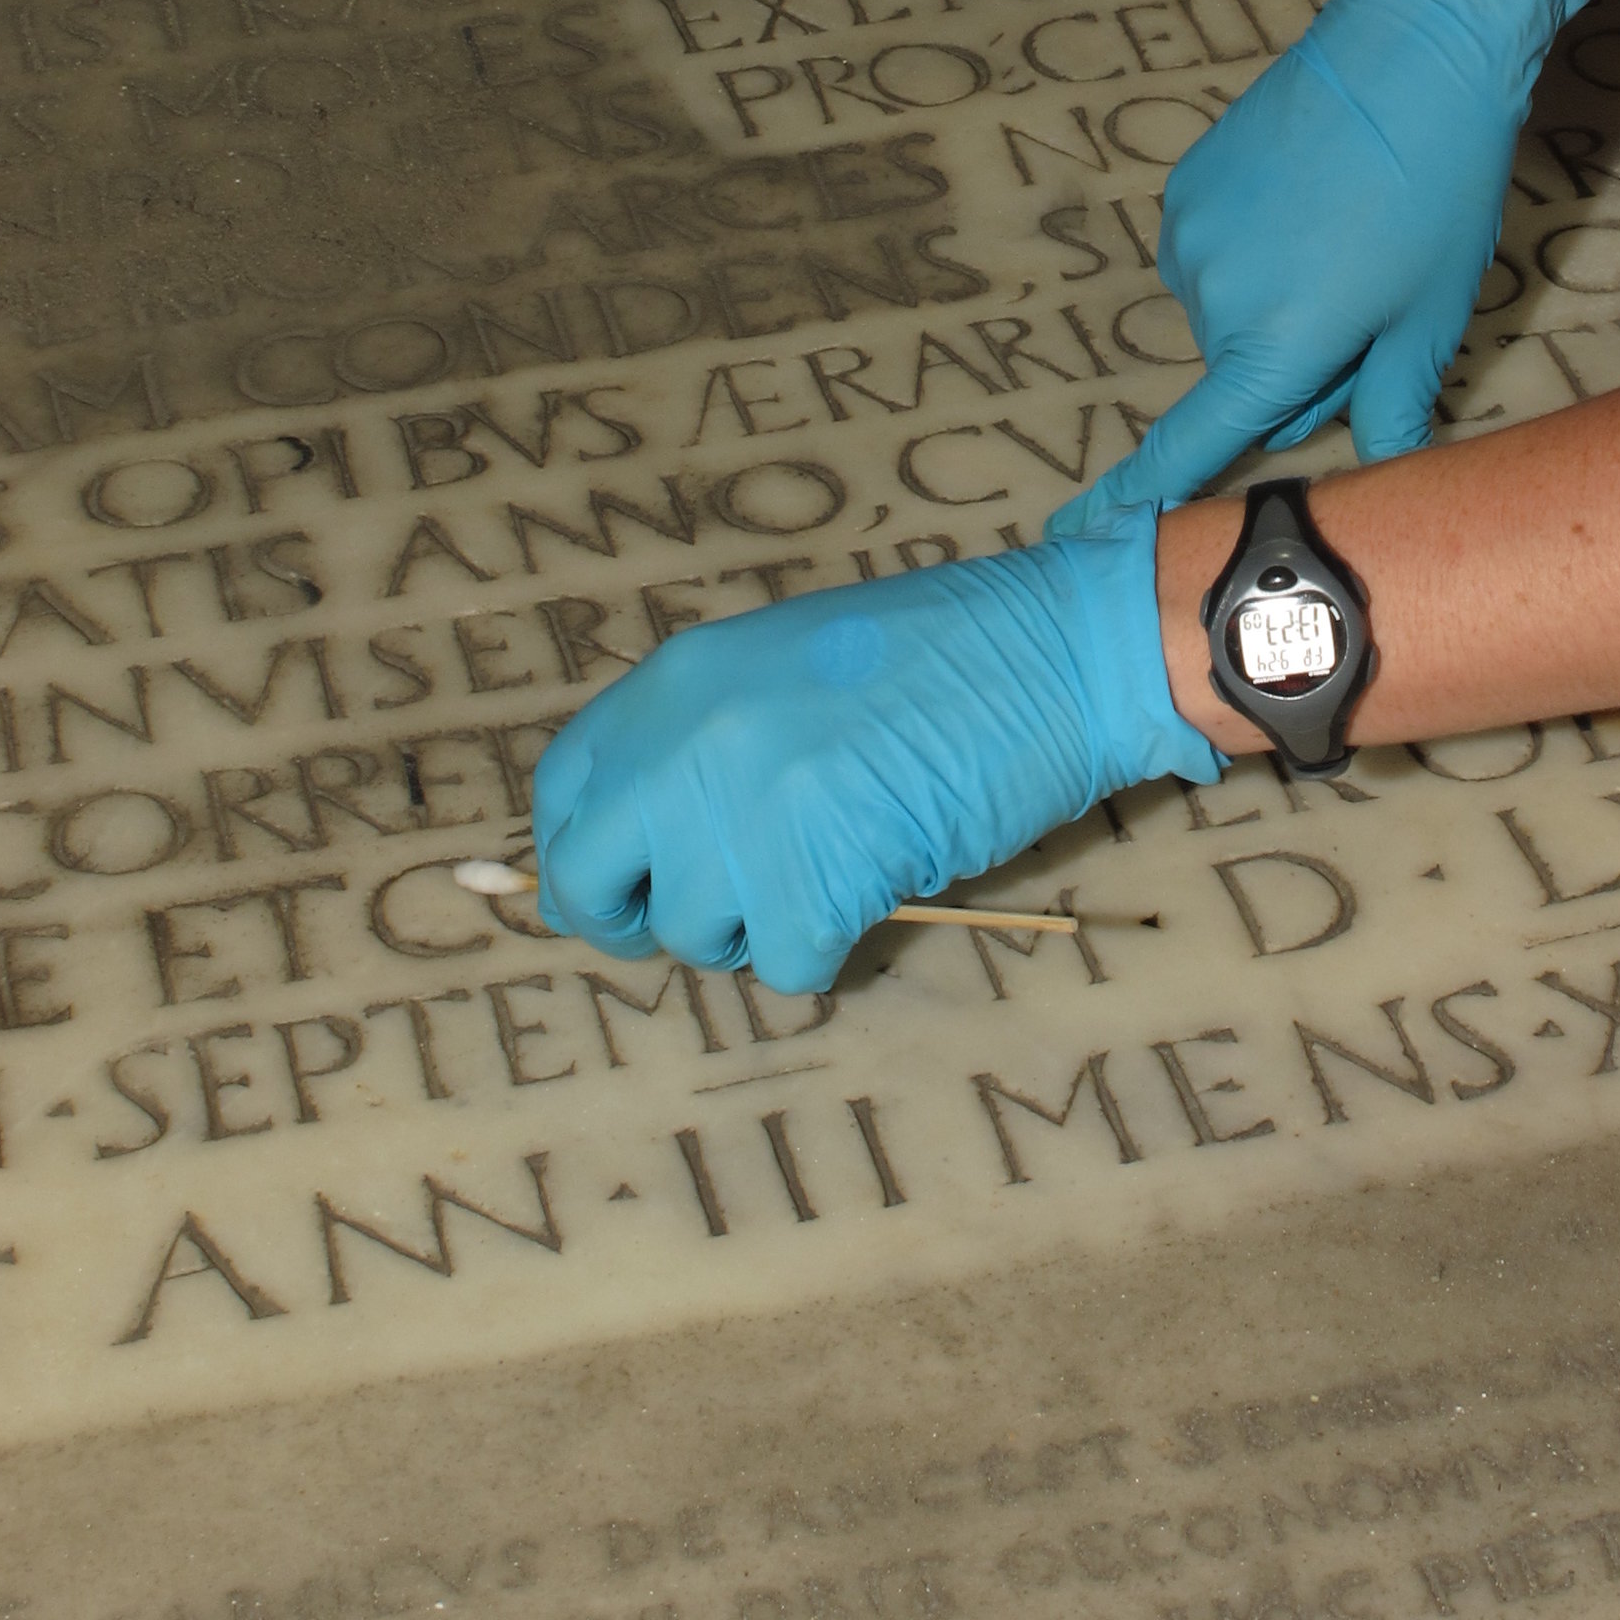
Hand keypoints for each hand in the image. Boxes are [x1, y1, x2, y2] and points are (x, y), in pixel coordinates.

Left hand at [529, 508, 1217, 988]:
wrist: (1057, 651)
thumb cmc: (945, 654)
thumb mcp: (786, 664)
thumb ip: (706, 735)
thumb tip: (651, 837)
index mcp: (675, 682)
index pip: (562, 792)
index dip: (587, 851)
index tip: (630, 879)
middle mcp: (685, 747)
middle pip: (588, 882)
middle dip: (639, 920)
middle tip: (716, 915)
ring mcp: (744, 816)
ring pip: (694, 937)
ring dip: (758, 927)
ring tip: (835, 868)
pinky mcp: (814, 883)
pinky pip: (786, 968)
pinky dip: (830, 951)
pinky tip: (878, 888)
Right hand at [1052, 0, 1593, 527]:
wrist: (1410, 51)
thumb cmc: (1439, 192)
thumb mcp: (1431, 314)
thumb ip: (1395, 405)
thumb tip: (1387, 475)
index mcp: (1273, 345)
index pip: (1187, 444)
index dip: (1132, 498)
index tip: (1072, 533)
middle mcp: (1211, 296)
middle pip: (1241, 378)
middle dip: (1296, 365)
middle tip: (1369, 296)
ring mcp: (1190, 233)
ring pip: (1229, 316)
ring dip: (1275, 303)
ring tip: (1347, 233)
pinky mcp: (1187, 185)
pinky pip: (1215, 255)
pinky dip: (1256, 250)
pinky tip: (1310, 200)